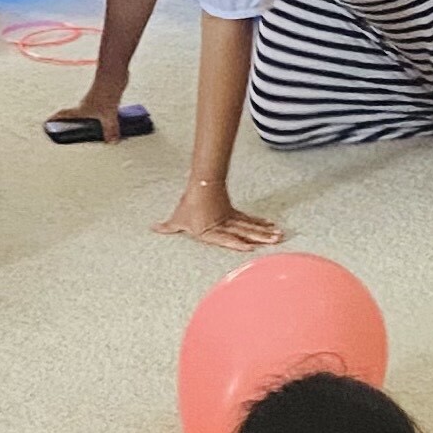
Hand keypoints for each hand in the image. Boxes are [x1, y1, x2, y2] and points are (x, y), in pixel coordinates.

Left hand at [154, 183, 285, 251]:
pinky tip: (271, 226)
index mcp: (211, 230)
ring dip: (265, 231)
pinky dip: (261, 223)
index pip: (226, 238)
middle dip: (260, 237)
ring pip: (251, 225)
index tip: (250, 248)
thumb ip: (167, 227)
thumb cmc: (189, 204)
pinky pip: (250, 219)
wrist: (201, 184)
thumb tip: (154, 228)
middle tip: (275, 241)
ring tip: (279, 236)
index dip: (238, 243)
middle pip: (245, 231)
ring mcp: (231, 218)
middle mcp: (224, 225)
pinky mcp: (235, 213)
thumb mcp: (177, 218)